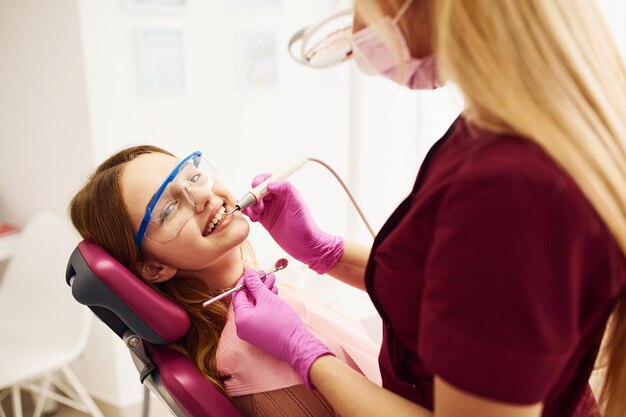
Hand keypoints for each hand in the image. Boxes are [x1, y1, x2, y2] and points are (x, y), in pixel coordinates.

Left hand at [232, 268, 333, 388]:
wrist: (296, 344)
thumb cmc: (282, 322)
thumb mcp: (267, 298)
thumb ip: (255, 284)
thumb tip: (248, 272)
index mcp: (240, 319)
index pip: (238, 295)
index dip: (245, 281)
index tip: (253, 271)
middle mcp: (242, 327)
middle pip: (247, 300)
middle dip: (257, 285)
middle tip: (266, 274)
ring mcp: (251, 331)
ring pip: (255, 306)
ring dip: (263, 292)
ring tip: (273, 280)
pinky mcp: (260, 332)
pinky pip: (259, 314)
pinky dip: (266, 303)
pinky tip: (274, 293)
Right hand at [242, 174, 343, 273]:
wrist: (305, 245)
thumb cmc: (304, 225)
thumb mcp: (297, 204)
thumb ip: (286, 189)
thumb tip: (270, 184)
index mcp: (284, 192)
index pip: (268, 179)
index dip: (259, 181)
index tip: (255, 188)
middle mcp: (276, 199)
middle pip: (257, 190)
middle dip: (253, 196)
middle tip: (259, 208)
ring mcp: (270, 209)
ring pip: (253, 202)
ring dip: (250, 207)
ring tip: (256, 216)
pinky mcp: (265, 220)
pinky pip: (252, 212)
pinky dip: (248, 212)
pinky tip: (249, 216)